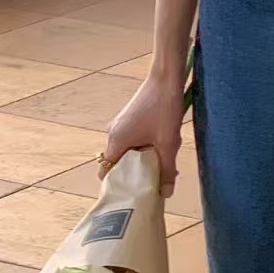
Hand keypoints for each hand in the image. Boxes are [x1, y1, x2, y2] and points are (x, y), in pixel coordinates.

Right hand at [102, 73, 185, 196]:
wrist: (166, 77)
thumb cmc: (164, 109)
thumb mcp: (167, 143)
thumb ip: (166, 170)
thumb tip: (165, 194)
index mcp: (116, 141)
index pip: (106, 172)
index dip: (117, 185)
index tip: (132, 194)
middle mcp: (113, 133)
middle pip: (117, 162)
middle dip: (134, 174)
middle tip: (152, 182)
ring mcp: (121, 124)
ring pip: (127, 151)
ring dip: (141, 159)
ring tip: (161, 164)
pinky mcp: (130, 118)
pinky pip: (132, 140)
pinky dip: (143, 147)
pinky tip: (162, 146)